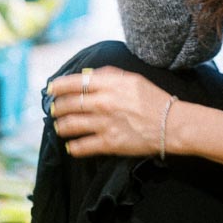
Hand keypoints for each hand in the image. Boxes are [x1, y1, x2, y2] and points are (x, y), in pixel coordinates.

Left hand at [46, 66, 176, 158]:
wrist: (171, 124)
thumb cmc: (154, 99)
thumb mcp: (133, 79)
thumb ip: (109, 75)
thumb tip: (88, 75)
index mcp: (109, 84)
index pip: (74, 82)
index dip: (58, 86)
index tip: (51, 89)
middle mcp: (103, 103)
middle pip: (68, 104)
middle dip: (56, 108)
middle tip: (53, 110)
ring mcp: (104, 124)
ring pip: (71, 125)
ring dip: (61, 126)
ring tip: (59, 127)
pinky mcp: (109, 143)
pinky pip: (83, 146)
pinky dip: (73, 147)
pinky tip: (70, 147)